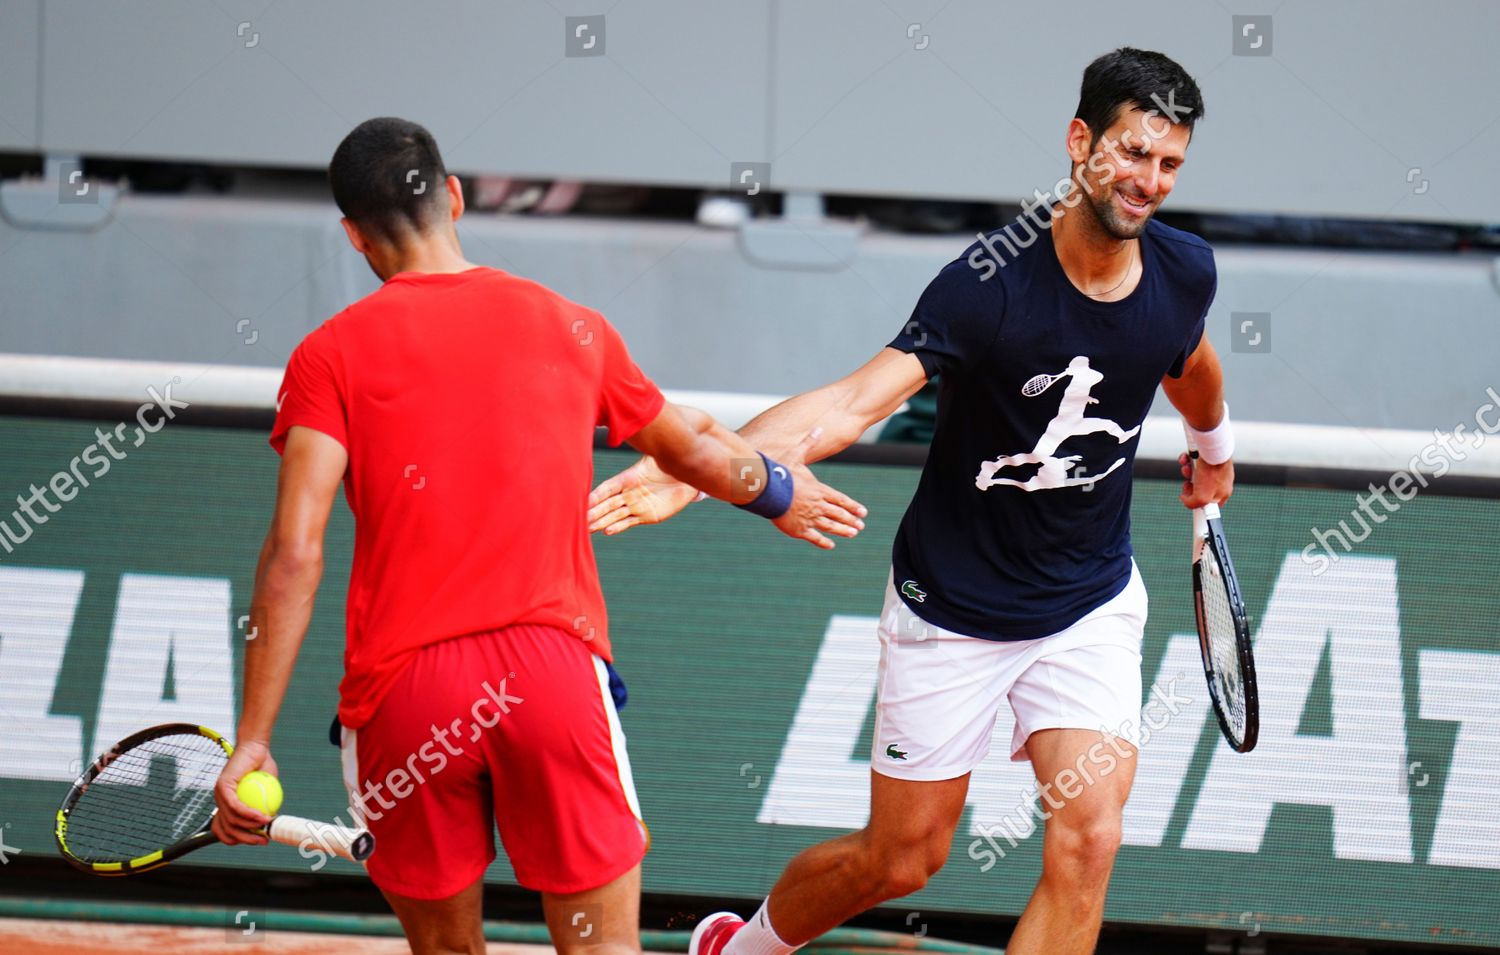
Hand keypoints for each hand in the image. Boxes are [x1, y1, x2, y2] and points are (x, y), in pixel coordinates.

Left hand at [212, 740, 277, 846]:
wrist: (256, 747)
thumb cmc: (262, 766)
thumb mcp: (266, 790)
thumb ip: (264, 806)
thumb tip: (270, 825)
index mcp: (226, 804)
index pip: (224, 830)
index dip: (238, 839)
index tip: (257, 839)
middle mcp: (219, 801)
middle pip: (226, 829)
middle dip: (245, 839)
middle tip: (263, 840)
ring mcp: (219, 794)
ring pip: (231, 820)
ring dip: (250, 826)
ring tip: (267, 825)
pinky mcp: (223, 786)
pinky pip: (236, 806)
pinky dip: (250, 814)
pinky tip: (263, 816)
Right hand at [588, 456, 697, 535]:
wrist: (685, 481)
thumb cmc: (669, 465)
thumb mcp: (656, 456)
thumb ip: (646, 448)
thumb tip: (638, 432)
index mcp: (627, 478)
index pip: (608, 488)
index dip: (596, 495)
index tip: (585, 501)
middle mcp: (628, 493)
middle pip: (607, 504)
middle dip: (593, 512)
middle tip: (579, 519)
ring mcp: (635, 506)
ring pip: (614, 515)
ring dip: (601, 521)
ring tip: (588, 529)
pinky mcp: (645, 516)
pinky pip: (628, 522)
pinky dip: (618, 527)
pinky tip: (607, 531)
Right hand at [770, 429, 867, 548]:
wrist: (766, 489)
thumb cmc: (780, 472)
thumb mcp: (795, 456)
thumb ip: (808, 444)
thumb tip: (818, 428)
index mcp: (820, 490)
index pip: (841, 500)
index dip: (853, 507)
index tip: (863, 512)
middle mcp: (818, 506)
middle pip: (839, 515)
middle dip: (851, 520)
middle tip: (860, 526)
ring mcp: (809, 519)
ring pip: (831, 527)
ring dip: (843, 531)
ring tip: (853, 534)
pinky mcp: (799, 529)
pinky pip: (815, 538)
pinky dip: (823, 542)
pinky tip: (831, 545)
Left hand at [1180, 452, 1233, 508]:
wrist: (1214, 449)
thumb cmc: (1212, 473)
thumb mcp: (1202, 497)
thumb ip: (1193, 504)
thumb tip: (1184, 499)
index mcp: (1223, 493)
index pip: (1210, 504)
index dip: (1198, 502)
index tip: (1189, 498)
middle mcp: (1220, 481)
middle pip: (1200, 488)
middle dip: (1190, 485)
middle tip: (1187, 483)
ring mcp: (1215, 468)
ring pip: (1195, 473)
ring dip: (1187, 471)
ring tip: (1186, 467)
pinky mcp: (1209, 457)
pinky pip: (1194, 460)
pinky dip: (1187, 460)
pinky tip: (1185, 458)